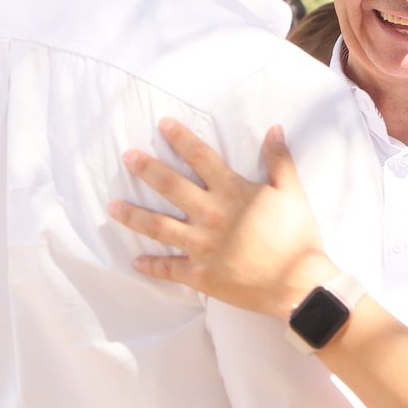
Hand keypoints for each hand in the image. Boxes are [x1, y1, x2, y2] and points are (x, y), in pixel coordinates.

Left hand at [109, 118, 336, 319]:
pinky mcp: (199, 274)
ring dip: (134, 215)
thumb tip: (274, 128)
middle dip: (147, 169)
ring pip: (159, 227)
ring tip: (111, 206)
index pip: (201, 158)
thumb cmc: (296, 235)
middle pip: (172, 187)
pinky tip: (135, 260)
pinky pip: (169, 269)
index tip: (163, 125)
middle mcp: (210, 215)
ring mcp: (201, 246)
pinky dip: (151, 266)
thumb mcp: (291, 192)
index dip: (181, 139)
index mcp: (232, 192)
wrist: (295, 282)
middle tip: (127, 157)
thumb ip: (279, 160)